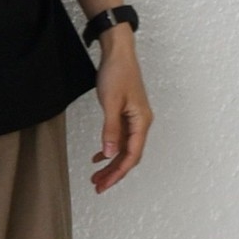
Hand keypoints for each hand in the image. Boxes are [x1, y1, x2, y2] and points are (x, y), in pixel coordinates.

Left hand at [91, 40, 151, 193]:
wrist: (118, 52)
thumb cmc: (118, 73)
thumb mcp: (111, 103)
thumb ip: (111, 130)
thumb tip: (110, 154)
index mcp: (142, 122)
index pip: (132, 155)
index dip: (118, 173)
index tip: (105, 184)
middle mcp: (141, 123)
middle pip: (129, 156)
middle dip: (114, 173)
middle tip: (98, 186)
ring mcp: (134, 120)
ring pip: (124, 149)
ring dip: (111, 164)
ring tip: (96, 176)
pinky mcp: (126, 115)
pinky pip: (120, 139)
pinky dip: (109, 149)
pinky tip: (98, 157)